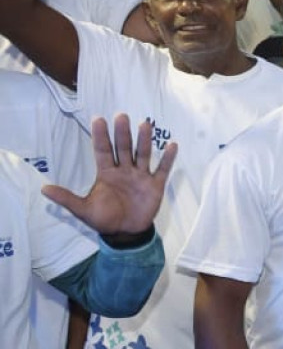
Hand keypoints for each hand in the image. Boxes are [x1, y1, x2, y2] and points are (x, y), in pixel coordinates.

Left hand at [43, 115, 177, 240]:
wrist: (125, 233)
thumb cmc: (104, 219)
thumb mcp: (83, 209)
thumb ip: (66, 198)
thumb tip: (43, 189)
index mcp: (107, 173)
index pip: (103, 150)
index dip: (101, 136)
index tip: (98, 119)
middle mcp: (124, 170)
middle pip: (124, 148)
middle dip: (122, 133)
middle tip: (121, 116)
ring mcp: (141, 176)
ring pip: (143, 154)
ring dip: (144, 140)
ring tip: (145, 124)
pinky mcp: (155, 185)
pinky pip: (162, 169)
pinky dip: (168, 158)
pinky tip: (172, 145)